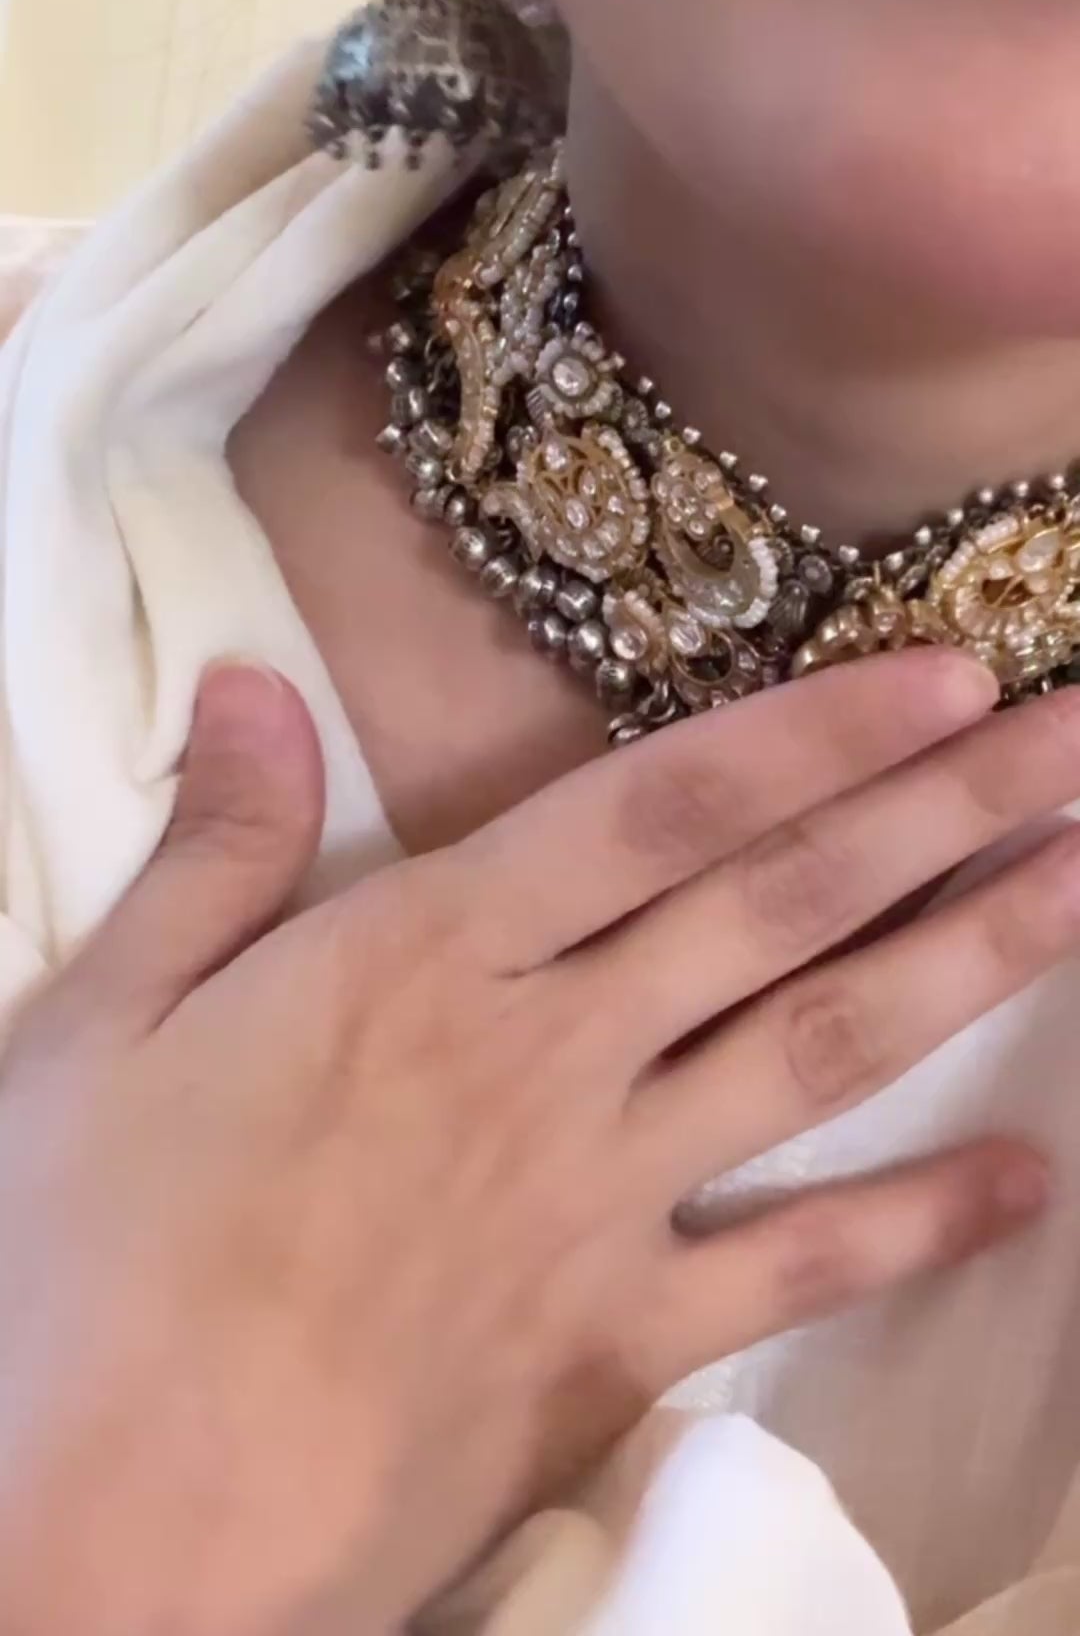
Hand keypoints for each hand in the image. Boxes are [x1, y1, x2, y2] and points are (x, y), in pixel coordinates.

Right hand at [0, 651, 1071, 1635]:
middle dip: (942, 806)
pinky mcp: (615, 1342)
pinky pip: (792, 1269)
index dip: (815, 731)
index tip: (946, 669)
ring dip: (968, 958)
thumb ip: (212, 851)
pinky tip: (1028, 1177)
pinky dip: (916, 1223)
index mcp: (427, 955)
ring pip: (819, 1051)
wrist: (109, 1530)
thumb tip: (254, 678)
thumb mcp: (102, 1026)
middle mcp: (548, 1054)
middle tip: (1079, 731)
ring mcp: (599, 1201)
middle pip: (779, 906)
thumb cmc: (79, 1263)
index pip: (662, 807)